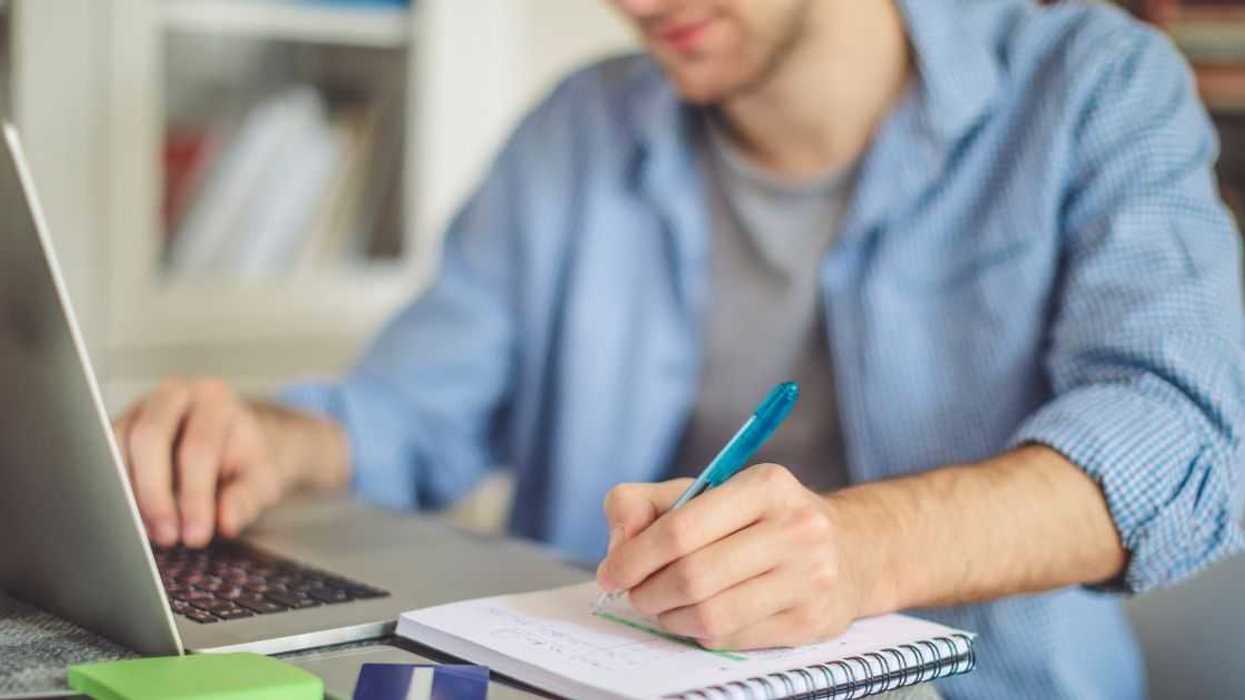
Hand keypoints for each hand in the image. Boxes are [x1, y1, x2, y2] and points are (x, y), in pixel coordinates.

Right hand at [112, 378, 341, 547]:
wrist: (231, 443)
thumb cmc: (244, 459)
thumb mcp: (260, 478)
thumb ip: (246, 498)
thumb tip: (225, 521)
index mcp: (214, 398)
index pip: (198, 447)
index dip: (195, 496)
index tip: (196, 534)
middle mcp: (172, 395)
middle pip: (149, 438)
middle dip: (155, 495)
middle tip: (168, 536)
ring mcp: (139, 409)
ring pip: (117, 447)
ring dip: (129, 497)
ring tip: (152, 533)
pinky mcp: (117, 429)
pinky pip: (102, 459)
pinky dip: (115, 493)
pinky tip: (134, 520)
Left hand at [596, 464, 868, 649]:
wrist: (850, 549)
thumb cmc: (762, 519)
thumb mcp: (709, 492)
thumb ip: (647, 503)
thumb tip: (619, 543)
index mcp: (766, 485)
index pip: (682, 528)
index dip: (635, 556)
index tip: (612, 572)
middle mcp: (795, 529)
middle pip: (693, 576)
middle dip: (647, 591)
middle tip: (634, 593)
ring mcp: (809, 579)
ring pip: (710, 615)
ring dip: (669, 617)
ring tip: (663, 606)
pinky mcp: (811, 621)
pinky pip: (732, 638)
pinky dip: (701, 632)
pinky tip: (700, 617)